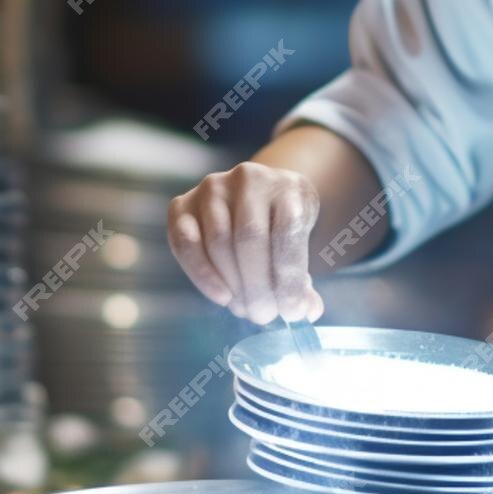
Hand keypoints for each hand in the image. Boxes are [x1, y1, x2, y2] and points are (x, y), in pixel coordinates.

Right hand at [166, 162, 323, 323]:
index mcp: (288, 185)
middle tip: (264, 316)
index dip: (290, 277)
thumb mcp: (301, 242)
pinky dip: (202, 274)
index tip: (292, 312)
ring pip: (219, 242)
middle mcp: (249, 178)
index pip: (288, 230)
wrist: (255, 196)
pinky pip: (186, 242)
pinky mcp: (183, 204)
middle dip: (258, 286)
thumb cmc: (280, 225)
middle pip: (250, 238)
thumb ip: (303, 278)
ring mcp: (213, 188)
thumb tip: (309, 311)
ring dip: (233, 284)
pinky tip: (222, 297)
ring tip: (247, 309)